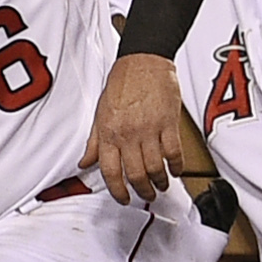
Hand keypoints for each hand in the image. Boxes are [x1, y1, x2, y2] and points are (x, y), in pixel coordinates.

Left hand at [81, 53, 183, 203]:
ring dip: (160, 182)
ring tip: (162, 185)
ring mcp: (150, 130)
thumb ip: (94, 142)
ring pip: (155, 167)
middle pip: (135, 174)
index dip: (117, 190)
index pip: (110, 171)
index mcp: (109, 133)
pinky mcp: (169, 124)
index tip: (123, 198)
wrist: (143, 62)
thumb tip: (85, 162)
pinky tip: (176, 170)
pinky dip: (177, 166)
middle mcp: (128, 135)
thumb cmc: (121, 84)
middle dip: (142, 191)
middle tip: (146, 195)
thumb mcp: (100, 113)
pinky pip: (174, 152)